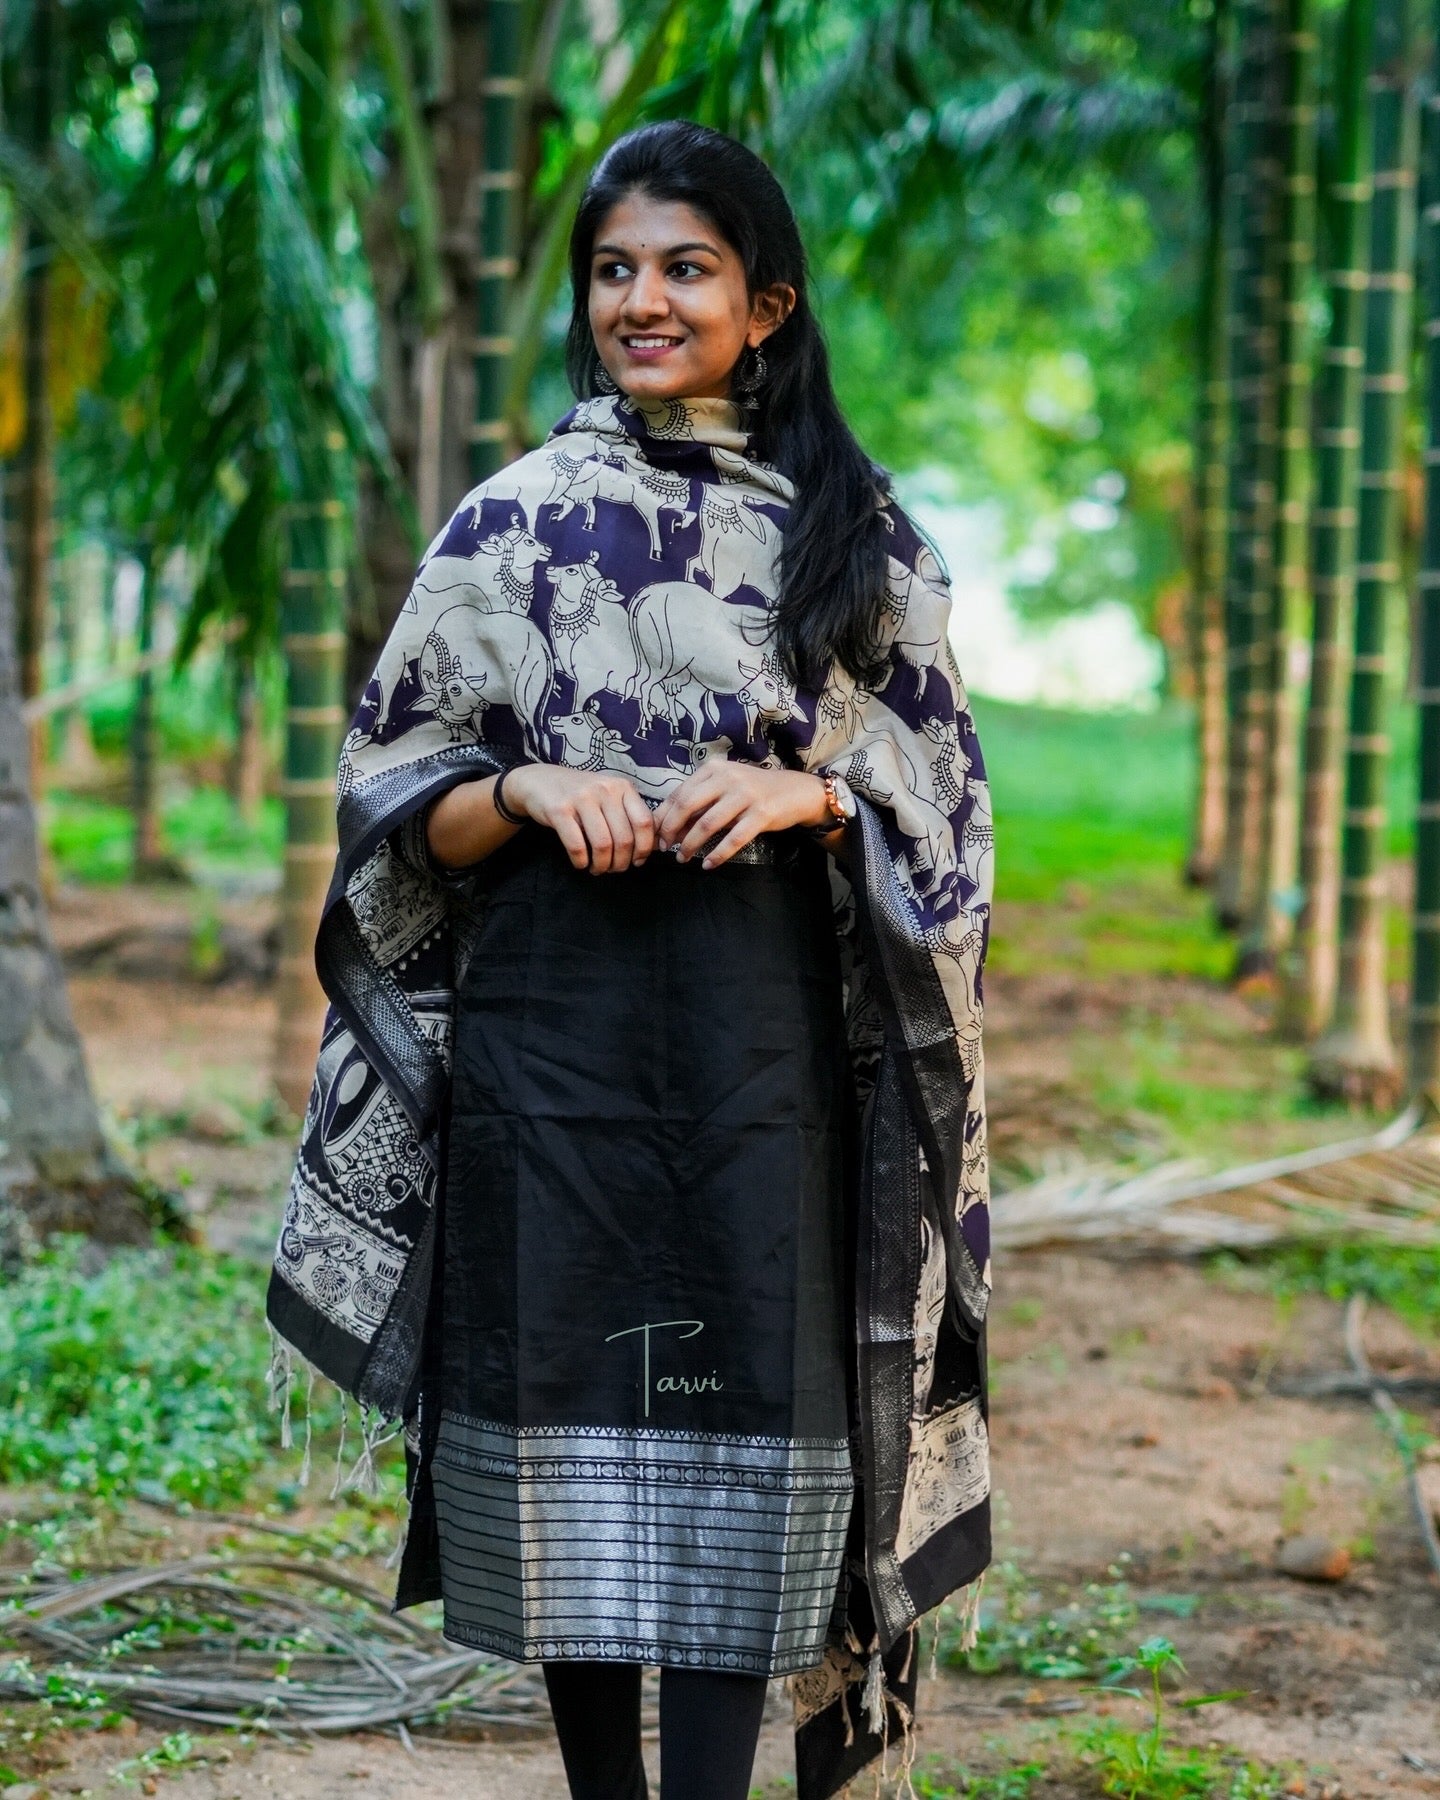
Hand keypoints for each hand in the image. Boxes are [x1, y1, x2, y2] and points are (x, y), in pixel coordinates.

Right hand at [506, 763, 656, 873]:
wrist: (539, 781)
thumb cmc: (580, 795)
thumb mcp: (609, 796)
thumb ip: (629, 815)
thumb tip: (653, 846)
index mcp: (622, 786)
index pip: (645, 822)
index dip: (644, 848)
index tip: (638, 861)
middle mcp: (604, 789)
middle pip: (624, 838)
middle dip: (621, 863)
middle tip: (614, 869)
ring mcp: (581, 798)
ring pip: (603, 845)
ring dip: (602, 865)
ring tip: (598, 869)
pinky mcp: (559, 810)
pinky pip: (577, 846)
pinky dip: (581, 862)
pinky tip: (581, 863)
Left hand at [654, 762, 830, 868]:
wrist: (795, 791)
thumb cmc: (753, 791)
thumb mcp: (725, 787)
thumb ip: (700, 801)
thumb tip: (668, 826)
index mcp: (713, 769)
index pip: (679, 793)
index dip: (663, 816)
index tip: (655, 835)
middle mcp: (727, 778)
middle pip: (687, 806)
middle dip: (671, 830)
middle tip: (665, 848)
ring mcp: (745, 795)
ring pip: (707, 824)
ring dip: (690, 845)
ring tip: (683, 858)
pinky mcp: (761, 814)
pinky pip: (734, 839)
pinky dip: (718, 854)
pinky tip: (708, 865)